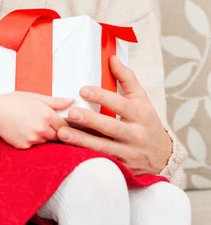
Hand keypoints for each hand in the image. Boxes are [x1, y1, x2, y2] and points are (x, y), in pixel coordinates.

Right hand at [0, 92, 73, 148]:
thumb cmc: (13, 102)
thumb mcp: (34, 97)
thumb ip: (55, 101)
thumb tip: (71, 101)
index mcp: (47, 115)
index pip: (65, 126)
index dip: (62, 124)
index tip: (57, 122)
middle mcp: (42, 129)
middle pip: (57, 135)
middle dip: (52, 130)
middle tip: (40, 121)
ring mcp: (33, 139)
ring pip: (45, 141)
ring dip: (42, 136)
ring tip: (29, 124)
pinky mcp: (25, 146)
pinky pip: (34, 145)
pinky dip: (31, 140)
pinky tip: (22, 130)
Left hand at [57, 56, 171, 174]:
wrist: (163, 157)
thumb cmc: (146, 122)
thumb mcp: (142, 99)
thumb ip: (127, 79)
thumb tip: (112, 57)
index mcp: (141, 115)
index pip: (121, 104)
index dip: (103, 97)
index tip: (83, 90)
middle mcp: (136, 135)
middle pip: (111, 127)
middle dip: (90, 121)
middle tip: (71, 112)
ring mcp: (129, 154)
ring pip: (103, 148)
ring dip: (81, 141)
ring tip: (61, 133)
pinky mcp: (122, 167)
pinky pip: (101, 161)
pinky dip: (85, 156)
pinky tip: (68, 151)